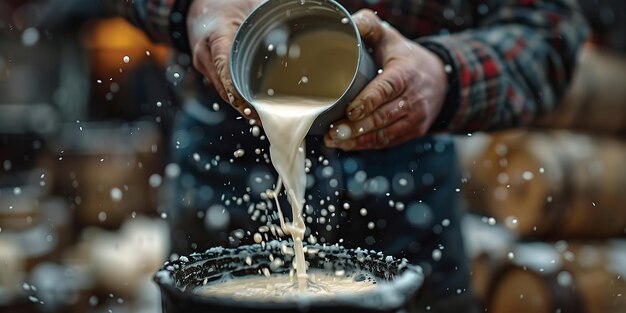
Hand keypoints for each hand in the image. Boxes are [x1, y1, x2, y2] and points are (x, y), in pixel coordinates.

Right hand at [187, 0, 262, 119]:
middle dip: (242, 104)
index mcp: (215, 37)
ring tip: (261, 117)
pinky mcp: (207, 68)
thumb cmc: (225, 3)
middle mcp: (205, 54)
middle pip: (223, 86)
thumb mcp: (247, 7)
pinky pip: (222, 85)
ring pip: (222, 90)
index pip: (224, 67)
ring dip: (240, 104)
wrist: (198, 4)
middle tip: (264, 117)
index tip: (249, 105)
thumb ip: (265, 21)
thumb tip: (291, 30)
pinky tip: (251, 106)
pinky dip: (235, 96)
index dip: (235, 89)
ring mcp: (204, 63)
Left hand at [324, 9, 446, 150]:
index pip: (386, 89)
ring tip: (335, 141)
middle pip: (383, 116)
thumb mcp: (389, 37)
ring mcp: (414, 118)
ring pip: (385, 133)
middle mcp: (413, 98)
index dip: (368, 102)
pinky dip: (367, 145)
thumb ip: (369, 25)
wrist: (438, 78)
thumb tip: (350, 23)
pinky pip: (388, 142)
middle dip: (357, 127)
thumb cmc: (403, 56)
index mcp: (405, 73)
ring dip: (359, 140)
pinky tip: (348, 145)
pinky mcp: (412, 132)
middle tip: (333, 132)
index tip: (350, 110)